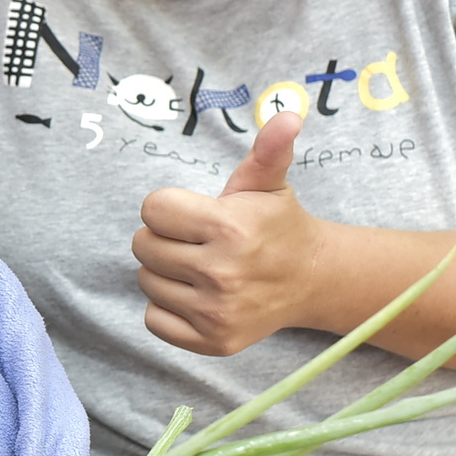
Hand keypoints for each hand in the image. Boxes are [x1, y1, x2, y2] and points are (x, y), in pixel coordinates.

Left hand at [132, 110, 323, 355]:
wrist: (312, 280)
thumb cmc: (278, 226)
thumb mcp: (270, 183)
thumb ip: (268, 149)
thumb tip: (288, 115)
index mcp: (230, 228)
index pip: (152, 210)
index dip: (169, 207)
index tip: (193, 214)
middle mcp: (222, 273)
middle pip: (142, 246)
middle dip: (164, 238)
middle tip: (195, 240)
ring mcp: (216, 312)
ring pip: (146, 281)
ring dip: (164, 272)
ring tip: (198, 265)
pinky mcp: (212, 341)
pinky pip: (153, 319)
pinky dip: (167, 307)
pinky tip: (195, 294)